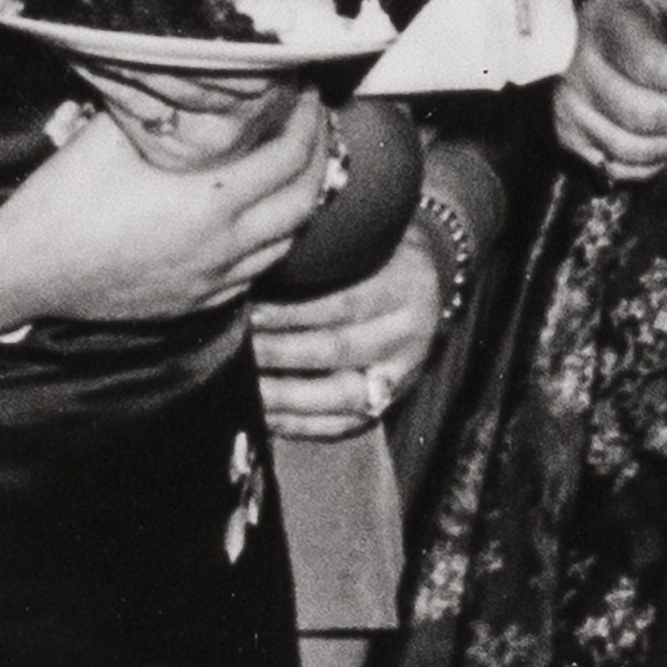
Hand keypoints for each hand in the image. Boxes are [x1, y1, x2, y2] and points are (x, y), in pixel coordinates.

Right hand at [0, 93, 344, 329]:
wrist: (27, 268)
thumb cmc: (66, 195)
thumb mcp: (114, 132)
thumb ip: (164, 108)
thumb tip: (194, 75)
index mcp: (210, 199)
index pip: (289, 156)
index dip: (308, 120)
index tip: (308, 92)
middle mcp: (224, 245)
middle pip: (304, 202)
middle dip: (318, 157)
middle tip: (313, 126)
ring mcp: (212, 280)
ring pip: (286, 243)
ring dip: (299, 204)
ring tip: (291, 170)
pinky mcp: (194, 303)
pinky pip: (253, 274)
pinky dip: (268, 243)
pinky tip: (254, 222)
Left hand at [247, 215, 451, 437]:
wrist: (431, 282)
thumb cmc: (379, 255)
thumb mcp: (366, 241)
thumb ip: (326, 253)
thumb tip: (262, 260)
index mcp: (405, 285)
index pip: (345, 302)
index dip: (295, 311)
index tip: (250, 312)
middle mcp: (408, 334)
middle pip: (339, 349)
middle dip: (281, 353)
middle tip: (235, 349)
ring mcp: (402, 374)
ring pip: (340, 396)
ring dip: (285, 395)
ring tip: (242, 387)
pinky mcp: (389, 404)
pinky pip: (343, 425)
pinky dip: (299, 425)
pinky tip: (263, 416)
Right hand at [552, 0, 666, 181]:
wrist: (585, 10)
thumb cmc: (641, 0)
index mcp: (606, 21)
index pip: (653, 64)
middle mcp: (576, 67)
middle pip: (645, 114)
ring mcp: (568, 106)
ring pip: (635, 149)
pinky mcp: (570, 135)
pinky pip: (622, 168)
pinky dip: (660, 162)